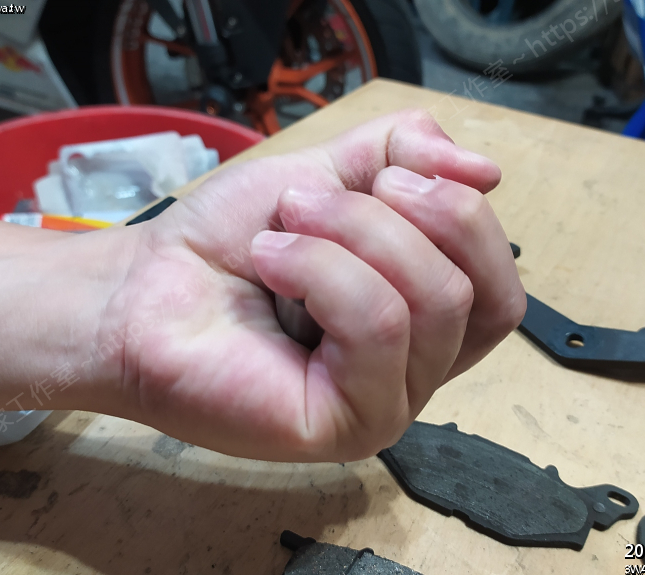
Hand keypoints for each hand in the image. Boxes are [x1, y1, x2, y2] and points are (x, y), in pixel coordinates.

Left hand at [97, 109, 525, 461]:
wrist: (145, 289)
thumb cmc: (228, 245)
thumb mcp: (326, 175)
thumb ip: (404, 158)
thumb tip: (488, 171)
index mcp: (422, 318)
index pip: (499, 281)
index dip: (464, 214)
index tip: (392, 172)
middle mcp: (416, 368)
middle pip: (488, 294)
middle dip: (413, 215)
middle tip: (323, 195)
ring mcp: (387, 404)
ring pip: (435, 302)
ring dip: (354, 234)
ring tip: (283, 228)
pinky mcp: (348, 425)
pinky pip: (379, 327)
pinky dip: (323, 270)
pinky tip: (271, 263)